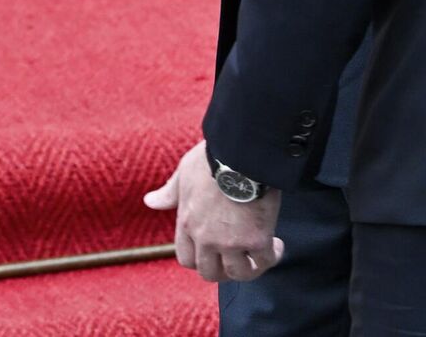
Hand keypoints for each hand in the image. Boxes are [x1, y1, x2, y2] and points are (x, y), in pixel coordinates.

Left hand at [144, 140, 283, 283]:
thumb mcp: (184, 173)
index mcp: (186, 224)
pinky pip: (263, 261)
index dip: (200, 260)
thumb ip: (169, 192)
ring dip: (250, 268)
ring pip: (238, 273)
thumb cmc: (212, 158)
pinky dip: (271, 256)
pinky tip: (276, 246)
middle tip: (238, 258)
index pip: (186, 259)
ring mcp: (231, 242)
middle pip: (210, 273)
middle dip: (224, 270)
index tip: (213, 251)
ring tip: (260, 255)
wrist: (241, 153)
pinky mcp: (256, 239)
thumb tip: (149, 201)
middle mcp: (205, 238)